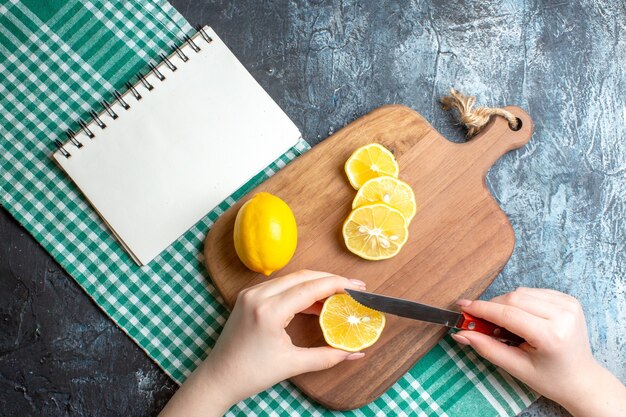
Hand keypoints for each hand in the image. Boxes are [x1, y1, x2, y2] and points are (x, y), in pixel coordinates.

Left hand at [159, 270, 366, 416]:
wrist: (218, 377)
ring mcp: (251, 293)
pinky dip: (299, 290)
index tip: (358, 287)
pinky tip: (314, 303)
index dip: (338, 284)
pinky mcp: (248, 297)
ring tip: (337, 296)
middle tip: (353, 288)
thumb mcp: (293, 364)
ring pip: (291, 279)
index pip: (310, 287)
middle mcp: (258, 295)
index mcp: (269, 310)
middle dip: (330, 280)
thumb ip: (327, 356)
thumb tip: (355, 353)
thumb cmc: (251, 374)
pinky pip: (279, 286)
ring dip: (315, 284)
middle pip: (302, 276)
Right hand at [451, 287, 625, 416]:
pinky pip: (533, 292)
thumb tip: (461, 334)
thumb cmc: (550, 379)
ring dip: (505, 304)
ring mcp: (569, 305)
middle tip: (478, 320)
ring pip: (522, 292)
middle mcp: (563, 315)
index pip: (508, 314)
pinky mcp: (569, 300)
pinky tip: (521, 317)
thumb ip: (487, 348)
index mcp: (552, 336)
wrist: (582, 380)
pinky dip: (520, 301)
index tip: (463, 307)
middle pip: (513, 298)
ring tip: (505, 324)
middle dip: (492, 307)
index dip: (482, 309)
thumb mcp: (517, 368)